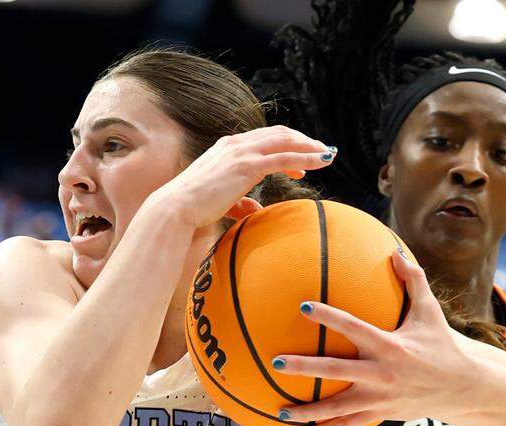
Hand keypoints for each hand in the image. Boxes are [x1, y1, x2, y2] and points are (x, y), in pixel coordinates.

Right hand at [145, 125, 334, 227]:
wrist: (176, 209)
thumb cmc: (193, 209)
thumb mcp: (220, 201)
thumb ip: (239, 202)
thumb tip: (254, 211)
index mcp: (228, 148)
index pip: (263, 138)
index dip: (286, 143)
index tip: (303, 155)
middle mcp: (235, 144)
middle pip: (278, 134)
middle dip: (303, 140)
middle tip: (323, 150)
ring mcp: (241, 153)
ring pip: (285, 142)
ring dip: (310, 146)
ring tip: (329, 155)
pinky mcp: (247, 166)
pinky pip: (284, 157)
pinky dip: (307, 157)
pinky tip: (322, 162)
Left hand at [272, 250, 478, 425]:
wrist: (462, 387)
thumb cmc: (441, 344)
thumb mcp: (429, 311)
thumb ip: (413, 280)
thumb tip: (394, 250)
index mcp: (390, 345)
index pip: (353, 327)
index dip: (328, 316)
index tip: (303, 306)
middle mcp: (382, 372)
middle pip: (336, 370)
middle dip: (305, 367)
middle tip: (277, 363)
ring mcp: (380, 397)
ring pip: (338, 407)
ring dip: (308, 410)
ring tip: (280, 412)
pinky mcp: (380, 414)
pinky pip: (350, 425)